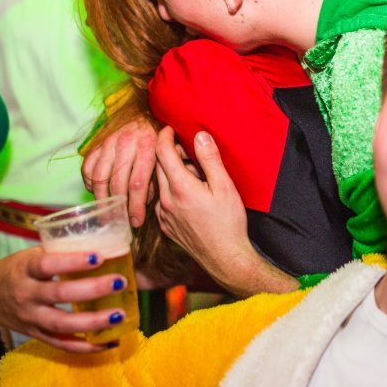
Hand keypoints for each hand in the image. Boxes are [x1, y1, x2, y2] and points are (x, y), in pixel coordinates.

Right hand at [0, 248, 130, 352]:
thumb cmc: (15, 270)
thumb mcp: (30, 255)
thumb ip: (60, 252)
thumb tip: (103, 247)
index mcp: (24, 269)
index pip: (47, 265)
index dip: (72, 261)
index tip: (99, 257)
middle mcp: (25, 295)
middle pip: (59, 295)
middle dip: (92, 290)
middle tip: (119, 282)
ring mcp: (30, 319)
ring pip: (62, 324)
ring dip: (93, 322)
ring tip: (119, 315)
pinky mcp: (35, 335)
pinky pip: (62, 345)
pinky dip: (86, 347)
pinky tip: (109, 343)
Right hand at [82, 119, 156, 226]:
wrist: (143, 114)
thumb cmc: (157, 141)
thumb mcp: (164, 156)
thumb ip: (158, 178)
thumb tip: (146, 204)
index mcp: (148, 146)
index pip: (137, 183)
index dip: (136, 206)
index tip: (137, 221)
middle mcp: (126, 142)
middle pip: (117, 183)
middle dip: (119, 206)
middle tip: (121, 220)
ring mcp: (109, 142)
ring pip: (100, 178)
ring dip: (103, 199)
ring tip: (108, 212)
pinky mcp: (97, 143)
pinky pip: (88, 168)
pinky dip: (91, 183)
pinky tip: (98, 192)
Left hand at [155, 127, 293, 295]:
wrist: (225, 259)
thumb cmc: (228, 223)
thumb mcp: (225, 187)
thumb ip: (210, 159)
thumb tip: (199, 135)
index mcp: (180, 187)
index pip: (162, 152)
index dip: (164, 135)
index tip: (170, 128)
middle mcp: (166, 200)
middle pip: (158, 166)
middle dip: (168, 153)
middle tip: (188, 150)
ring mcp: (163, 214)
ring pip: (159, 183)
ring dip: (169, 172)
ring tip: (192, 174)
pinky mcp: (166, 225)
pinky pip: (161, 199)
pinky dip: (170, 189)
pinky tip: (188, 194)